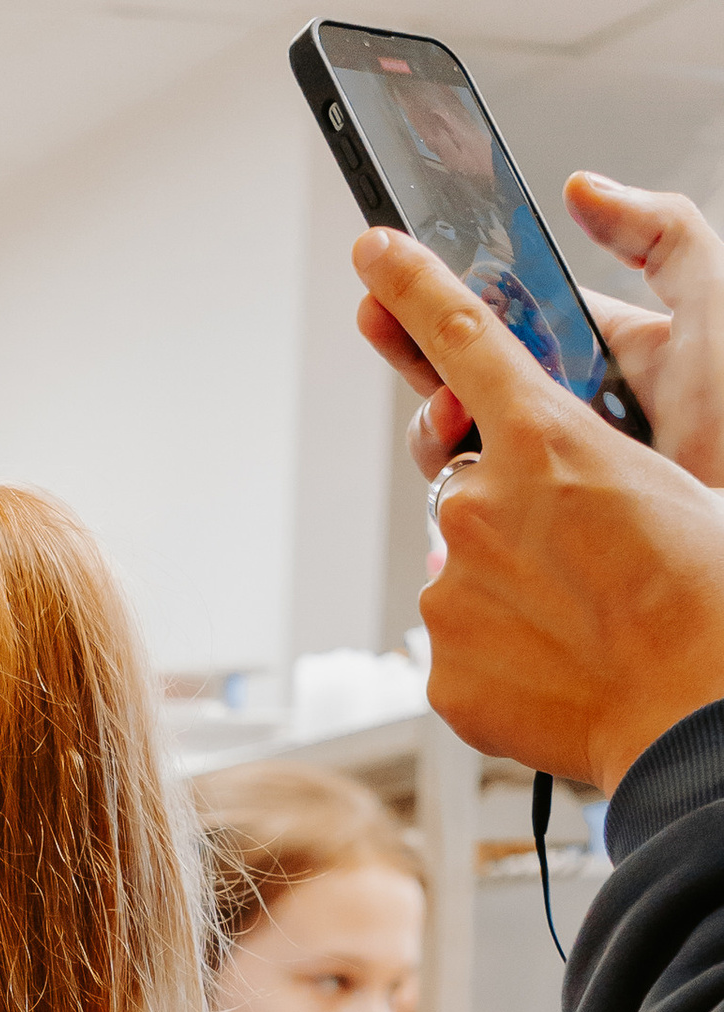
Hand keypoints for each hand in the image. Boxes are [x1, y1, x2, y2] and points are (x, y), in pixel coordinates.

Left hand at [349, 226, 723, 790]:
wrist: (694, 707)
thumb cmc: (702, 592)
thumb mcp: (659, 483)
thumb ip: (572, 470)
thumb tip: (532, 502)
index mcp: (545, 436)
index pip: (460, 338)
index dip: (411, 286)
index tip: (374, 251)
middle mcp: (479, 504)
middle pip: (462, 483)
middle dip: (502, 507)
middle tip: (568, 551)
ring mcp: (450, 588)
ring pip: (461, 571)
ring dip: (508, 588)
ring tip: (579, 623)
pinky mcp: (440, 666)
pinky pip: (458, 645)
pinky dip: (499, 654)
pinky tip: (555, 670)